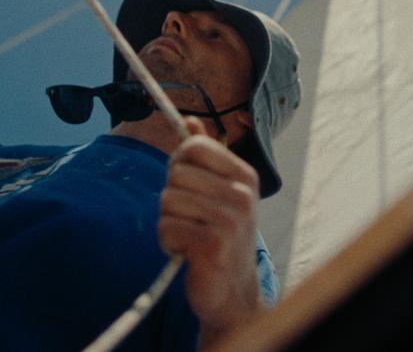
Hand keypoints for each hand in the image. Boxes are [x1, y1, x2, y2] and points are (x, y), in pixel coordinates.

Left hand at [159, 117, 263, 343]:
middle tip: (191, 218)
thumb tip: (189, 119)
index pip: (194, 146)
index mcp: (245, 176)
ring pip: (168, 200)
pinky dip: (168, 242)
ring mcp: (230, 221)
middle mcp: (242, 195)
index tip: (187, 185)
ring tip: (189, 237)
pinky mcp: (213, 246)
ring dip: (169, 222)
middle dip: (172, 197)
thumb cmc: (221, 237)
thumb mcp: (218, 192)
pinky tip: (186, 252)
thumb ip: (204, 155)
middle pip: (176, 173)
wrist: (232, 292)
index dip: (179, 163)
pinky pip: (167, 228)